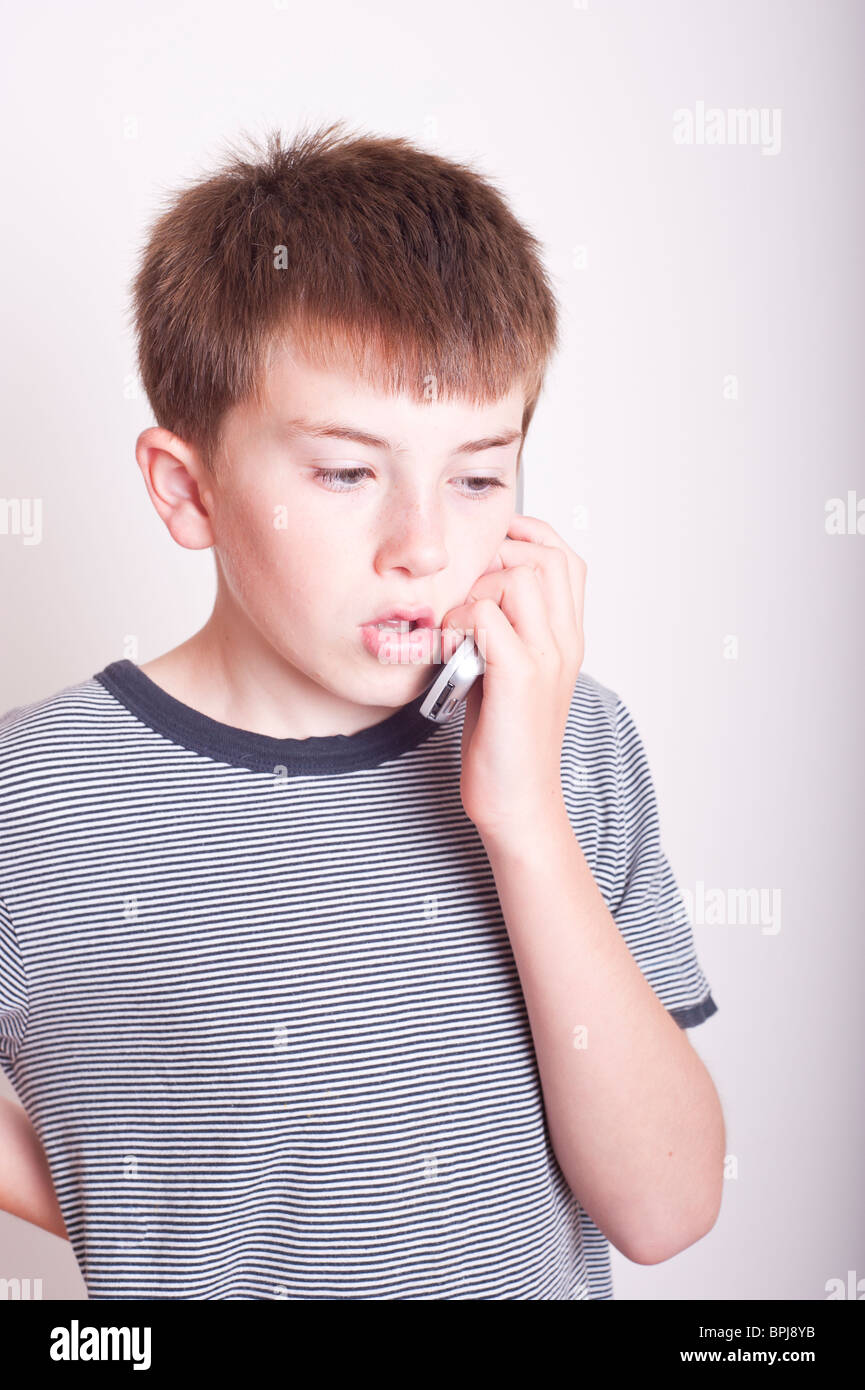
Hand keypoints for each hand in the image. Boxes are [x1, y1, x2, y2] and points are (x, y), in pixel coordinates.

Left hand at [441, 513, 585, 843]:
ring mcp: (546, 658)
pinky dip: (461, 623)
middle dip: (490, 560)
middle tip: (462, 597)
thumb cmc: (505, 741)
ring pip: (514, 578)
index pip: (563, 557)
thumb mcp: (507, 671)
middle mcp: (565, 642)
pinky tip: (450, 650)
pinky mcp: (519, 679)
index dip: (525, 538)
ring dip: (473, 593)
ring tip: (456, 629)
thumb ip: (501, 631)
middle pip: (540, 556)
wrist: (519, 802)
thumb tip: (468, 592)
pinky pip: (488, 617)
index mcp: (568, 637)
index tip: (486, 551)